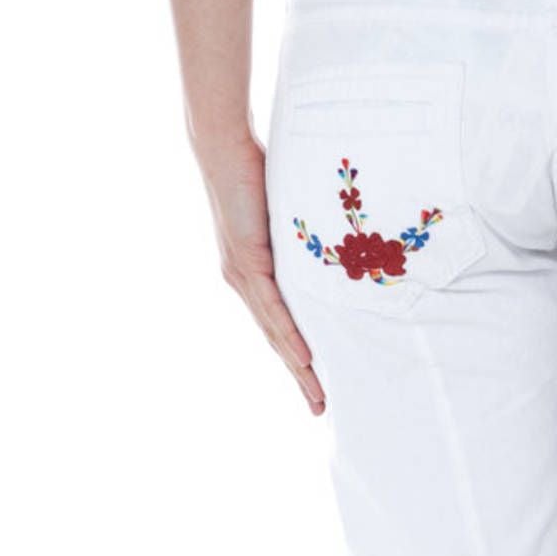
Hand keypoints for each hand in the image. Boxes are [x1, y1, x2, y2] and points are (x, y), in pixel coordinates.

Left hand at [199, 133, 325, 414]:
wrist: (222, 148)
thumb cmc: (255, 173)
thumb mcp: (286, 217)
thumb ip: (302, 240)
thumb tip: (334, 248)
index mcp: (251, 276)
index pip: (277, 326)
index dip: (296, 358)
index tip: (316, 385)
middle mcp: (242, 282)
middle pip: (276, 341)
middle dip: (300, 377)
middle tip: (320, 408)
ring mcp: (241, 276)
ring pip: (274, 333)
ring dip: (297, 368)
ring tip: (317, 395)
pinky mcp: (245, 262)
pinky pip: (271, 308)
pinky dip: (288, 335)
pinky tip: (303, 359)